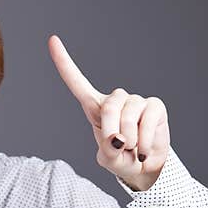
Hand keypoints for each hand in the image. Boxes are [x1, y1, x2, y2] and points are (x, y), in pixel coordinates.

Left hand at [48, 34, 170, 190]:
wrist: (145, 168)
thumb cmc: (121, 160)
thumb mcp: (107, 160)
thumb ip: (106, 151)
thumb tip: (118, 139)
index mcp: (95, 108)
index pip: (77, 83)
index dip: (64, 63)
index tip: (52, 40)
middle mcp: (116, 100)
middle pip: (109, 107)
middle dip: (112, 132)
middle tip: (119, 149)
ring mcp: (136, 101)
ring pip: (128, 115)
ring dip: (130, 140)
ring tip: (133, 149)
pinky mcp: (155, 106)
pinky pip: (147, 122)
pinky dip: (144, 143)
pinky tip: (143, 151)